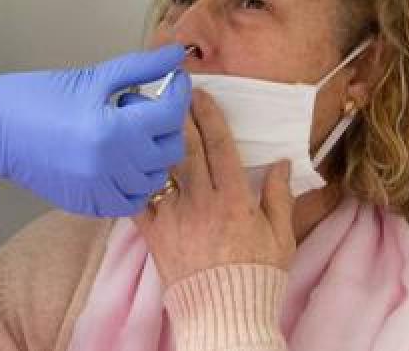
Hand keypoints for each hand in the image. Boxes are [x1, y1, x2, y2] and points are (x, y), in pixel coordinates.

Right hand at [0, 46, 191, 216]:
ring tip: (126, 131)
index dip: (179, 92)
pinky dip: (133, 180)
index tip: (173, 79)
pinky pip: (131, 200)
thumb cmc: (37, 96)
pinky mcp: (88, 204)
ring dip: (151, 152)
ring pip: (154, 177)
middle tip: (141, 103)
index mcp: (111, 128)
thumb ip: (140, 68)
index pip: (171, 114)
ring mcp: (99, 190)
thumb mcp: (92, 77)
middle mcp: (110, 165)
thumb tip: (176, 55)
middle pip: (170, 148)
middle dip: (166, 123)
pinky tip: (117, 158)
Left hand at [134, 88, 296, 285]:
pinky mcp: (154, 234)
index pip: (220, 147)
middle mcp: (202, 203)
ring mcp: (175, 217)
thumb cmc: (257, 277)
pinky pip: (139, 200)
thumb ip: (279, 197)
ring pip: (162, 167)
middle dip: (180, 115)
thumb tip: (282, 163)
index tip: (202, 95)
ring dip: (155, 138)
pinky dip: (132, 177)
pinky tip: (126, 158)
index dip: (210, 116)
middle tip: (173, 92)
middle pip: (188, 148)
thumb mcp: (280, 237)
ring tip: (147, 115)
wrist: (225, 316)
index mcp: (235, 200)